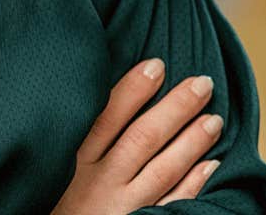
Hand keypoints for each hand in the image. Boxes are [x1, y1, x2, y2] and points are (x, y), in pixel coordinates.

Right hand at [50, 59, 222, 213]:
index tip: (157, 65)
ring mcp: (122, 206)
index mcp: (74, 160)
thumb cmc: (50, 201)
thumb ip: (74, 137)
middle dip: (175, 108)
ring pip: (162, 168)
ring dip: (192, 142)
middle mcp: (99, 181)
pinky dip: (194, 184)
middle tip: (203, 83)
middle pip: (143, 137)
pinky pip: (172, 204)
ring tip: (214, 119)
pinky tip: (212, 165)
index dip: (133, 89)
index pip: (107, 116)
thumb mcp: (51, 166)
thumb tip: (93, 96)